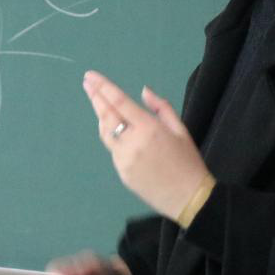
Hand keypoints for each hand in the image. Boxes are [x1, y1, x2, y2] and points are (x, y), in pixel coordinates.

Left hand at [82, 70, 213, 220]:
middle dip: (95, 97)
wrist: (188, 198)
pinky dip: (113, 137)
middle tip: (86, 83)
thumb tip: (143, 91)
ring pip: (106, 133)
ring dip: (101, 117)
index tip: (91, 76)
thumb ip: (160, 107)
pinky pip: (114, 150)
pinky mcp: (121, 173)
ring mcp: (123, 159)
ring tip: (98, 103)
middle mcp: (132, 142)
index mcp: (148, 128)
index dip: (103, 87)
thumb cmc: (188, 161)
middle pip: (106, 115)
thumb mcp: (180, 129)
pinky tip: (116, 130)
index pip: (119, 102)